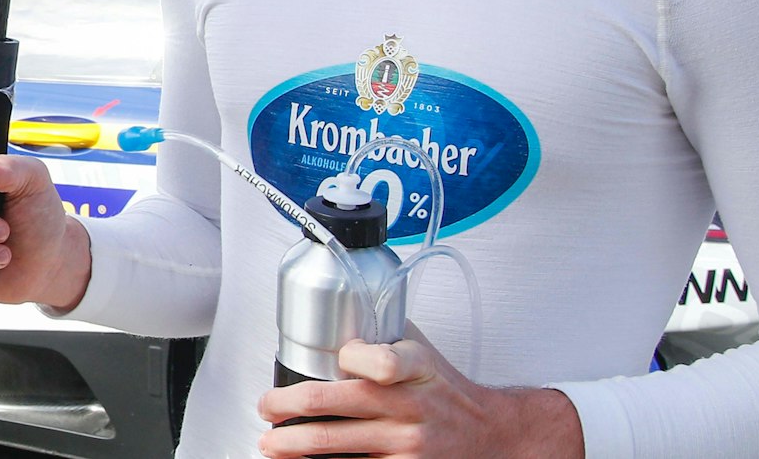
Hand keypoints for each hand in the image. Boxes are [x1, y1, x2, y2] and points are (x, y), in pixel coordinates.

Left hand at [257, 334, 582, 458]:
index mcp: (416, 368)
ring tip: (271, 443)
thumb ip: (382, 334)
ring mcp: (407, 445)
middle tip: (267, 406)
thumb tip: (332, 312)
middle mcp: (411, 406)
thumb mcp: (422, 351)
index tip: (327, 358)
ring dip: (295, 445)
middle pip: (342, 405)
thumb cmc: (446, 389)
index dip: (350, 358)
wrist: (491, 435)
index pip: (381, 361)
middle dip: (291, 406)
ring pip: (339, 445)